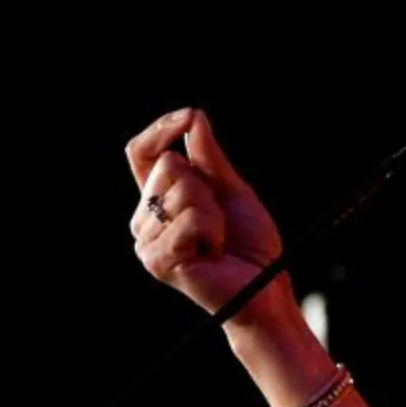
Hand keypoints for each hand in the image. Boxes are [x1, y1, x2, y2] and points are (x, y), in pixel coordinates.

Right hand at [125, 108, 289, 319]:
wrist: (262, 289)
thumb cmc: (249, 245)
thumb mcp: (232, 190)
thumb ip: (209, 158)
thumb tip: (194, 118)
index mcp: (158, 200)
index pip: (143, 153)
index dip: (161, 129)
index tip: (189, 116)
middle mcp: (145, 219)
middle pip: (169, 166)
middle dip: (207, 188)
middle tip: (219, 224)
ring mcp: (147, 241)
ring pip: (183, 191)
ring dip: (214, 215)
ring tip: (217, 243)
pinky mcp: (157, 260)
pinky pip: (190, 220)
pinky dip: (213, 233)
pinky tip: (213, 255)